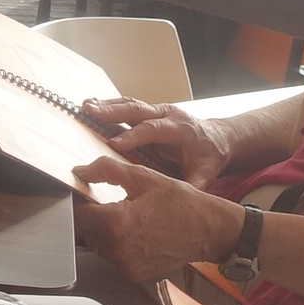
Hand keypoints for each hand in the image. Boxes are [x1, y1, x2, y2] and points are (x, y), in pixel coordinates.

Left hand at [74, 148, 243, 284]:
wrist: (209, 230)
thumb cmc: (182, 203)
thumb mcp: (144, 178)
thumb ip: (107, 171)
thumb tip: (80, 171)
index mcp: (116, 223)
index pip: (78, 213)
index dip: (80, 201)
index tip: (87, 195)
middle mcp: (117, 249)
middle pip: (87, 230)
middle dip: (95, 216)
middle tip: (116, 205)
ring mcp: (125, 265)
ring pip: (99, 245)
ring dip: (106, 232)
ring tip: (131, 219)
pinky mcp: (133, 274)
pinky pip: (114, 257)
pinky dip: (120, 246)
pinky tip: (138, 234)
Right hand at [84, 95, 230, 182]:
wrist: (217, 138)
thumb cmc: (209, 156)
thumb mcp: (206, 173)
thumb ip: (195, 185)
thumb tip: (182, 200)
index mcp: (181, 129)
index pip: (154, 130)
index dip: (134, 136)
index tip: (114, 144)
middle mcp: (168, 115)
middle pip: (139, 110)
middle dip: (113, 111)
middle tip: (91, 112)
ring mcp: (158, 111)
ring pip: (131, 104)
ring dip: (107, 105)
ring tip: (86, 105)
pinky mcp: (150, 113)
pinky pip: (129, 107)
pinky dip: (110, 106)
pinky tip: (92, 106)